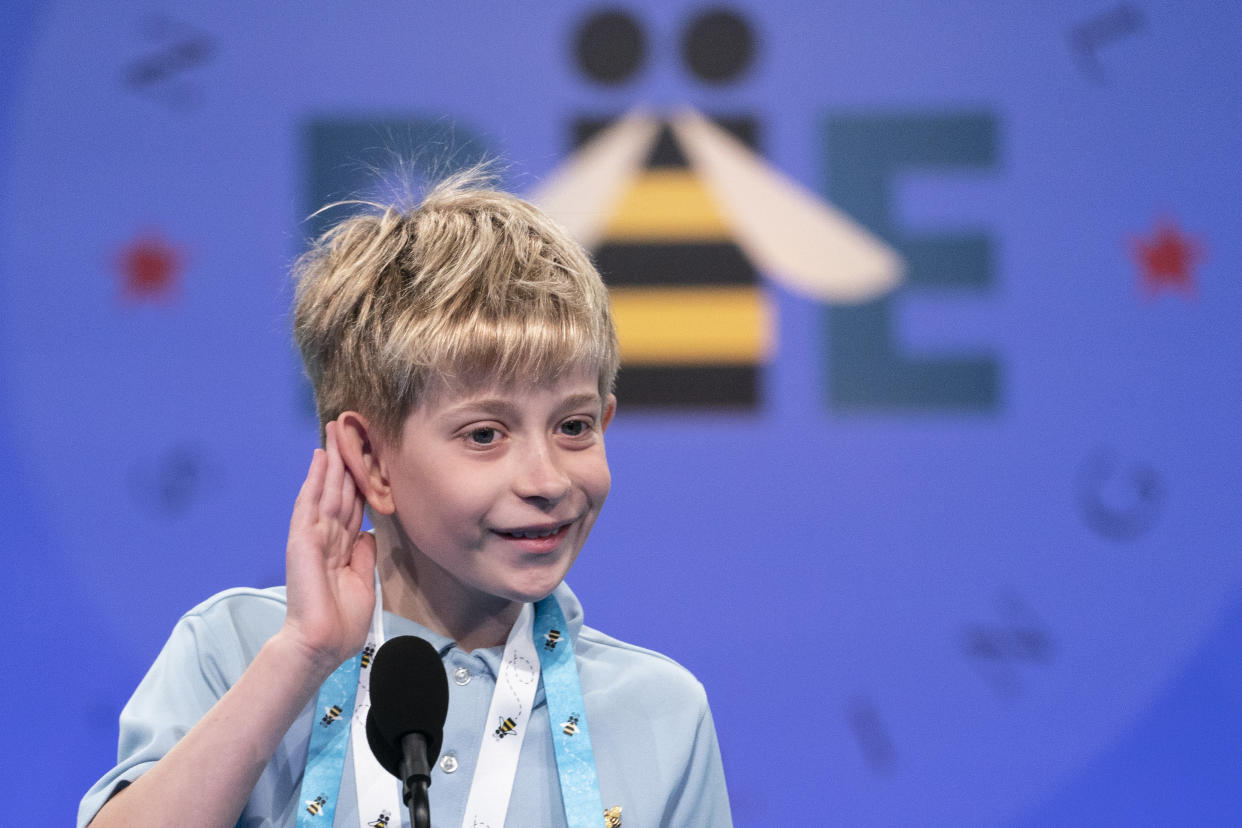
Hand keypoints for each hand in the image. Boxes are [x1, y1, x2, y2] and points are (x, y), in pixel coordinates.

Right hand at [281, 420, 376, 673]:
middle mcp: (325, 538)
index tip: (365, 456)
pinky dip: (315, 480)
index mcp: (340, 549)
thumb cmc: (340, 623)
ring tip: (335, 431)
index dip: (358, 481)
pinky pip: (310, 504)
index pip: (351, 507)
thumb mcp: (362, 583)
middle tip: (348, 429)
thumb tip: (368, 533)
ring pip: (325, 491)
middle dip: (344, 461)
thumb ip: (363, 556)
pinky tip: (321, 459)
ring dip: (331, 461)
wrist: (320, 645)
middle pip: (338, 492)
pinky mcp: (302, 540)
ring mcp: (311, 537)